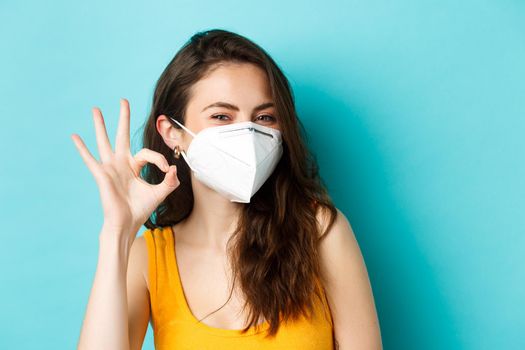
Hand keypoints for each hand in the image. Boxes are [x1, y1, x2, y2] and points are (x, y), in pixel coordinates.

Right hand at [71, 98, 179, 236]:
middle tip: (124, 100)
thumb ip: (170, 182)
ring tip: (96, 109)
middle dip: (123, 118)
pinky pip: (90, 160)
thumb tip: (175, 169)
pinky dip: (82, 149)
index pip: (147, 153)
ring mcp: (110, 168)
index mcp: (133, 166)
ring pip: (105, 142)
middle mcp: (120, 164)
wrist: (127, 223)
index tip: (167, 171)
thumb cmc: (140, 210)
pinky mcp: (102, 175)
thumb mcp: (160, 193)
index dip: (159, 160)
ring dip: (101, 125)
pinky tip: (74, 136)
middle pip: (122, 136)